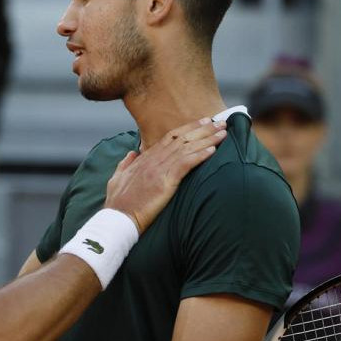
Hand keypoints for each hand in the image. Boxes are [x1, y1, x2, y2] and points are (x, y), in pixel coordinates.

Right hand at [104, 118, 224, 231]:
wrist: (117, 218)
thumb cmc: (117, 203)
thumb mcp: (117, 178)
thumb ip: (125, 164)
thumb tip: (132, 153)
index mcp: (144, 159)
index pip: (169, 137)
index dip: (188, 129)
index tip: (202, 122)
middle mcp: (153, 160)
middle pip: (182, 138)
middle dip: (203, 129)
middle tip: (220, 122)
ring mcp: (158, 170)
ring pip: (187, 148)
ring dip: (207, 139)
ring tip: (223, 133)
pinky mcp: (164, 182)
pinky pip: (186, 164)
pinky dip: (200, 156)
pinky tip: (213, 151)